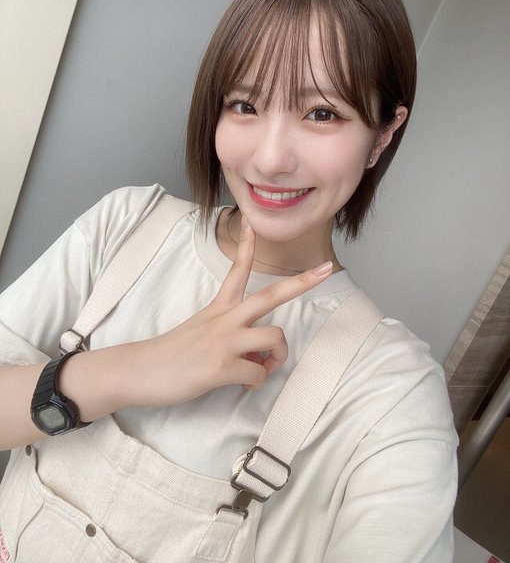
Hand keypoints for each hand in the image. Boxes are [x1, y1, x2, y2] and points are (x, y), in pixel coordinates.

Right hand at [130, 217, 332, 407]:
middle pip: (271, 295)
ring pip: (275, 337)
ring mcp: (224, 341)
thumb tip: (258, 353)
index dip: (247, 245)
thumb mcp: (200, 333)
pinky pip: (259, 374)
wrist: (137, 370)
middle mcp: (225, 319)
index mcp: (219, 308)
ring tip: (261, 367)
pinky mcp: (221, 366)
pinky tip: (241, 385)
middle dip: (302, 282)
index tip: (253, 222)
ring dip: (277, 357)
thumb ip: (231, 335)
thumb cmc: (169, 353)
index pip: (237, 270)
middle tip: (326, 269)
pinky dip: (256, 383)